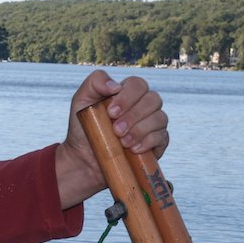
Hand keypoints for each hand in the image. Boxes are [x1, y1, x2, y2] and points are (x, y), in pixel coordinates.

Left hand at [54, 70, 168, 208]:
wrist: (85, 159)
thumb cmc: (85, 128)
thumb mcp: (81, 102)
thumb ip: (95, 82)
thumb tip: (116, 85)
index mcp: (128, 93)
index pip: (138, 85)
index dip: (127, 97)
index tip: (111, 113)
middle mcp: (144, 106)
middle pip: (153, 99)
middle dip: (134, 116)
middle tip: (116, 130)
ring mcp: (153, 124)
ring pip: (160, 118)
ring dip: (140, 130)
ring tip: (122, 142)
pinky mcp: (157, 143)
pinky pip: (162, 137)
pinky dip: (148, 142)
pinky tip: (133, 149)